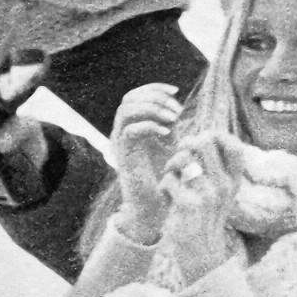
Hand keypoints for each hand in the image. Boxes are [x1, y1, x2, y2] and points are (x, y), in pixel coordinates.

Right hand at [110, 83, 182, 242]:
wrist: (155, 207)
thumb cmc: (165, 178)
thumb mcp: (171, 146)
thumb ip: (170, 127)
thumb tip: (177, 109)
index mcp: (131, 128)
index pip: (135, 95)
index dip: (154, 89)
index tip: (177, 92)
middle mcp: (121, 133)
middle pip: (129, 98)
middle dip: (155, 97)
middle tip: (176, 110)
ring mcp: (120, 143)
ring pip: (126, 110)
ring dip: (152, 108)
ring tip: (173, 119)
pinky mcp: (123, 156)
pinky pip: (130, 130)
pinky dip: (149, 125)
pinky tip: (167, 133)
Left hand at [159, 132, 244, 284]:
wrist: (202, 252)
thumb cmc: (206, 218)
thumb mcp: (220, 193)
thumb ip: (216, 168)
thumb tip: (200, 137)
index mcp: (233, 181)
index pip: (234, 144)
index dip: (214, 137)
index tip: (201, 145)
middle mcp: (224, 185)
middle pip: (203, 142)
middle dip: (186, 145)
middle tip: (180, 159)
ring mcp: (207, 195)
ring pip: (183, 158)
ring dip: (171, 164)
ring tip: (170, 175)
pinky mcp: (189, 205)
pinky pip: (168, 180)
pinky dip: (163, 186)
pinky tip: (167, 196)